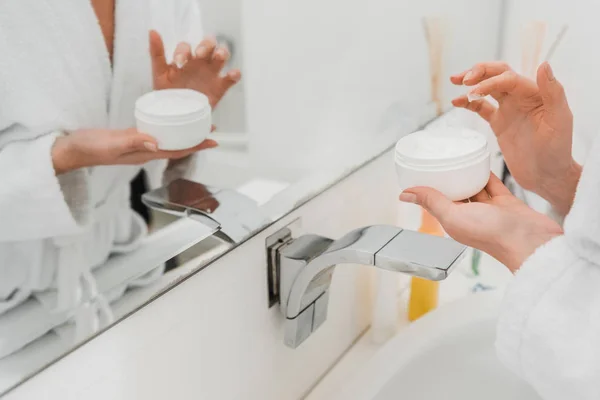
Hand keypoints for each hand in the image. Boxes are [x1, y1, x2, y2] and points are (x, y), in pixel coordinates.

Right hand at [52, 128, 216, 173]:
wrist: (71, 149)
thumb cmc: (89, 148)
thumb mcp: (112, 144)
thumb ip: (133, 141)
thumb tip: (157, 141)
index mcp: (144, 154)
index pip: (177, 151)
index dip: (197, 146)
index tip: (214, 140)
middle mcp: (145, 151)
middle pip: (178, 146)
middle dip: (196, 140)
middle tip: (212, 129)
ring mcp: (139, 145)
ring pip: (168, 140)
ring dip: (184, 134)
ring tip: (198, 124)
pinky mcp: (131, 137)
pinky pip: (156, 133)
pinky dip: (168, 128)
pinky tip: (171, 121)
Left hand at [149, 31, 240, 108]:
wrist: (176, 116)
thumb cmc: (167, 94)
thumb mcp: (159, 73)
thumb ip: (156, 53)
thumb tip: (152, 31)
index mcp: (185, 59)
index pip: (186, 47)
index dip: (183, 51)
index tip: (179, 62)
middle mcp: (199, 63)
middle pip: (209, 44)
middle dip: (206, 45)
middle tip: (199, 54)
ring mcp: (211, 74)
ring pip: (222, 56)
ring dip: (222, 52)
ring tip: (218, 57)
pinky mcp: (220, 87)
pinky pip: (231, 78)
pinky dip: (234, 74)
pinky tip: (232, 75)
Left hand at [399, 174, 562, 271]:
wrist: (532, 240)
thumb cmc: (492, 234)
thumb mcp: (453, 216)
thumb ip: (431, 202)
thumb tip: (403, 194)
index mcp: (454, 222)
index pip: (436, 202)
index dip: (427, 188)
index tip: (419, 171)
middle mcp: (469, 216)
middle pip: (454, 193)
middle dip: (446, 179)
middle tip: (437, 159)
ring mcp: (489, 210)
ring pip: (473, 187)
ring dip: (464, 174)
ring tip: (455, 157)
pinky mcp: (505, 202)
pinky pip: (492, 183)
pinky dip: (485, 172)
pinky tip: (479, 160)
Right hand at [450, 62, 581, 215]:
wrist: (546, 177)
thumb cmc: (558, 151)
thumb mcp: (560, 121)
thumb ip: (553, 92)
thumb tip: (543, 65)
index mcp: (536, 94)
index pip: (509, 78)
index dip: (490, 81)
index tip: (474, 91)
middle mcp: (522, 98)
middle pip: (497, 74)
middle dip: (479, 72)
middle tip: (463, 79)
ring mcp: (509, 110)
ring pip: (487, 88)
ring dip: (471, 82)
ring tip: (455, 80)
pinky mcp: (499, 123)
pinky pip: (481, 108)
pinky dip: (468, 103)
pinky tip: (456, 102)